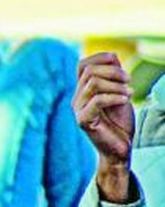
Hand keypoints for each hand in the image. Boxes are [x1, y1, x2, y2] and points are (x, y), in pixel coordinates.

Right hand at [73, 52, 135, 202]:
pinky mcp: (84, 121)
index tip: (118, 62)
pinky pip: (97, 101)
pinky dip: (115, 97)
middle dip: (113, 72)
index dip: (100, 58)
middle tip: (129, 81)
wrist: (120, 149)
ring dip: (116, 85)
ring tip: (130, 93)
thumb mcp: (118, 94)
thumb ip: (113, 77)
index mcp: (82, 90)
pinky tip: (126, 101)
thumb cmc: (119, 122)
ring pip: (93, 83)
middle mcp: (76, 98)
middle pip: (89, 71)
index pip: (82, 65)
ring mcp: (78, 110)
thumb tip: (112, 57)